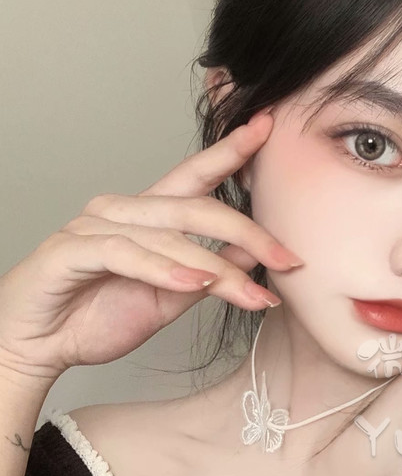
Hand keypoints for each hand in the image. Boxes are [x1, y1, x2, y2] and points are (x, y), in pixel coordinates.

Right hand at [0, 112, 300, 380]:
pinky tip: (193, 285)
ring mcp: (95, 225)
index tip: (266, 128)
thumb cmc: (99, 315)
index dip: (231, 151)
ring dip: (215, 267)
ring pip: (169, 235)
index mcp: (149, 215)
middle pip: (196, 207)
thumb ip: (209, 273)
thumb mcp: (172, 296)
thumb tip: (254, 257)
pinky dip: (165, 271)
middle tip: (288, 257)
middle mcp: (124, 210)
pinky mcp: (71, 250)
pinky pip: (127, 254)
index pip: (196, 176)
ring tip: (253, 292)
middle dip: (248, 233)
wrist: (39, 347)